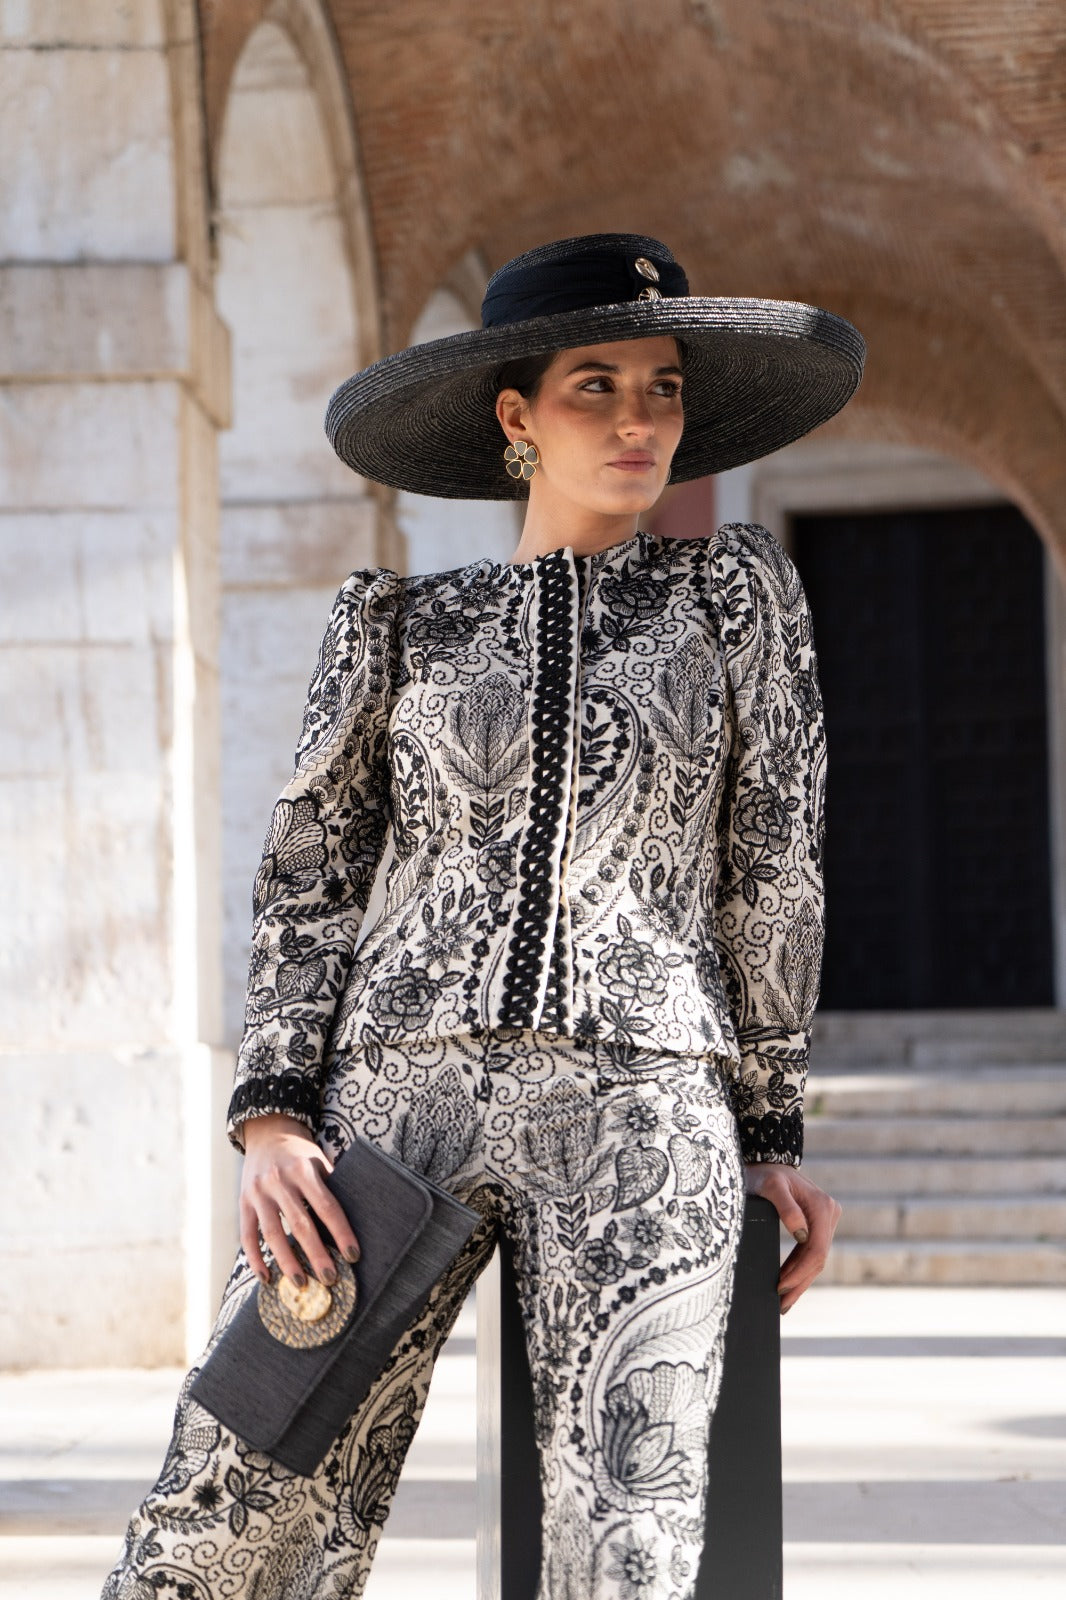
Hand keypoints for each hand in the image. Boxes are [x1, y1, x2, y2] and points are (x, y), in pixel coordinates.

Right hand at [238, 1113, 360, 1288]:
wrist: (268, 1133)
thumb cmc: (301, 1154)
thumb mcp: (319, 1160)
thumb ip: (331, 1186)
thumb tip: (352, 1222)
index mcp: (304, 1170)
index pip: (327, 1207)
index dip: (341, 1233)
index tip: (353, 1255)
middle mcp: (279, 1181)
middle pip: (300, 1225)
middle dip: (316, 1255)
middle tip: (330, 1279)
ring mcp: (259, 1192)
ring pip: (272, 1234)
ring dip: (287, 1262)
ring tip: (301, 1284)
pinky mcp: (243, 1202)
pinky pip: (248, 1235)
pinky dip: (256, 1258)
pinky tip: (267, 1277)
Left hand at [742, 1161, 841, 1312]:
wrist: (768, 1162)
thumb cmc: (766, 1173)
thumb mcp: (771, 1186)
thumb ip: (786, 1207)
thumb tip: (800, 1233)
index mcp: (821, 1207)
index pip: (815, 1249)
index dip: (800, 1271)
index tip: (780, 1286)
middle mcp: (829, 1213)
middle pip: (818, 1258)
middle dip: (800, 1282)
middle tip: (782, 1304)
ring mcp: (826, 1220)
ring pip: (816, 1258)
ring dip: (801, 1280)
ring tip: (784, 1301)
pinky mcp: (818, 1224)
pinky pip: (812, 1251)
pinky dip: (800, 1269)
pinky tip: (790, 1283)